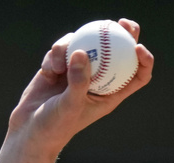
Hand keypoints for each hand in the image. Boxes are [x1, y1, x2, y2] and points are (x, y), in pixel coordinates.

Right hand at [8, 18, 153, 151]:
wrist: (30, 128)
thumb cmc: (56, 125)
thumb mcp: (70, 106)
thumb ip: (78, 81)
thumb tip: (83, 52)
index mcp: (111, 94)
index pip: (136, 76)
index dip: (144, 61)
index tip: (138, 47)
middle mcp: (98, 79)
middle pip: (117, 52)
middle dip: (122, 34)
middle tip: (121, 23)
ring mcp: (79, 70)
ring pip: (84, 45)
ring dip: (71, 47)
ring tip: (59, 67)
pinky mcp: (60, 64)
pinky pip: (61, 49)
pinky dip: (54, 55)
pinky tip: (49, 69)